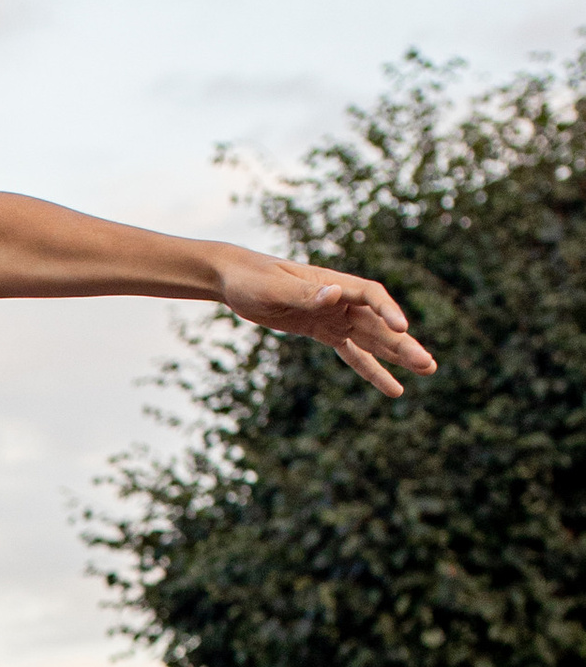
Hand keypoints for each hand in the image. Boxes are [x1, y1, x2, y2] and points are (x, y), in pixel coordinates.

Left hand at [212, 248, 436, 398]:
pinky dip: (372, 369)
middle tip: (428, 364)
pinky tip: (393, 387)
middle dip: (403, 344)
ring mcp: (335, 317)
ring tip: (427, 370)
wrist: (237, 280)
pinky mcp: (324, 331)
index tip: (403, 329)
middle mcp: (341, 300)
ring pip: (373, 339)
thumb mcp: (275, 287)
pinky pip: (353, 353)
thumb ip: (306, 293)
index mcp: (334, 283)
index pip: (371, 296)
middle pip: (379, 324)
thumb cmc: (253, 279)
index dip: (388, 311)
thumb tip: (334, 294)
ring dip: (398, 356)